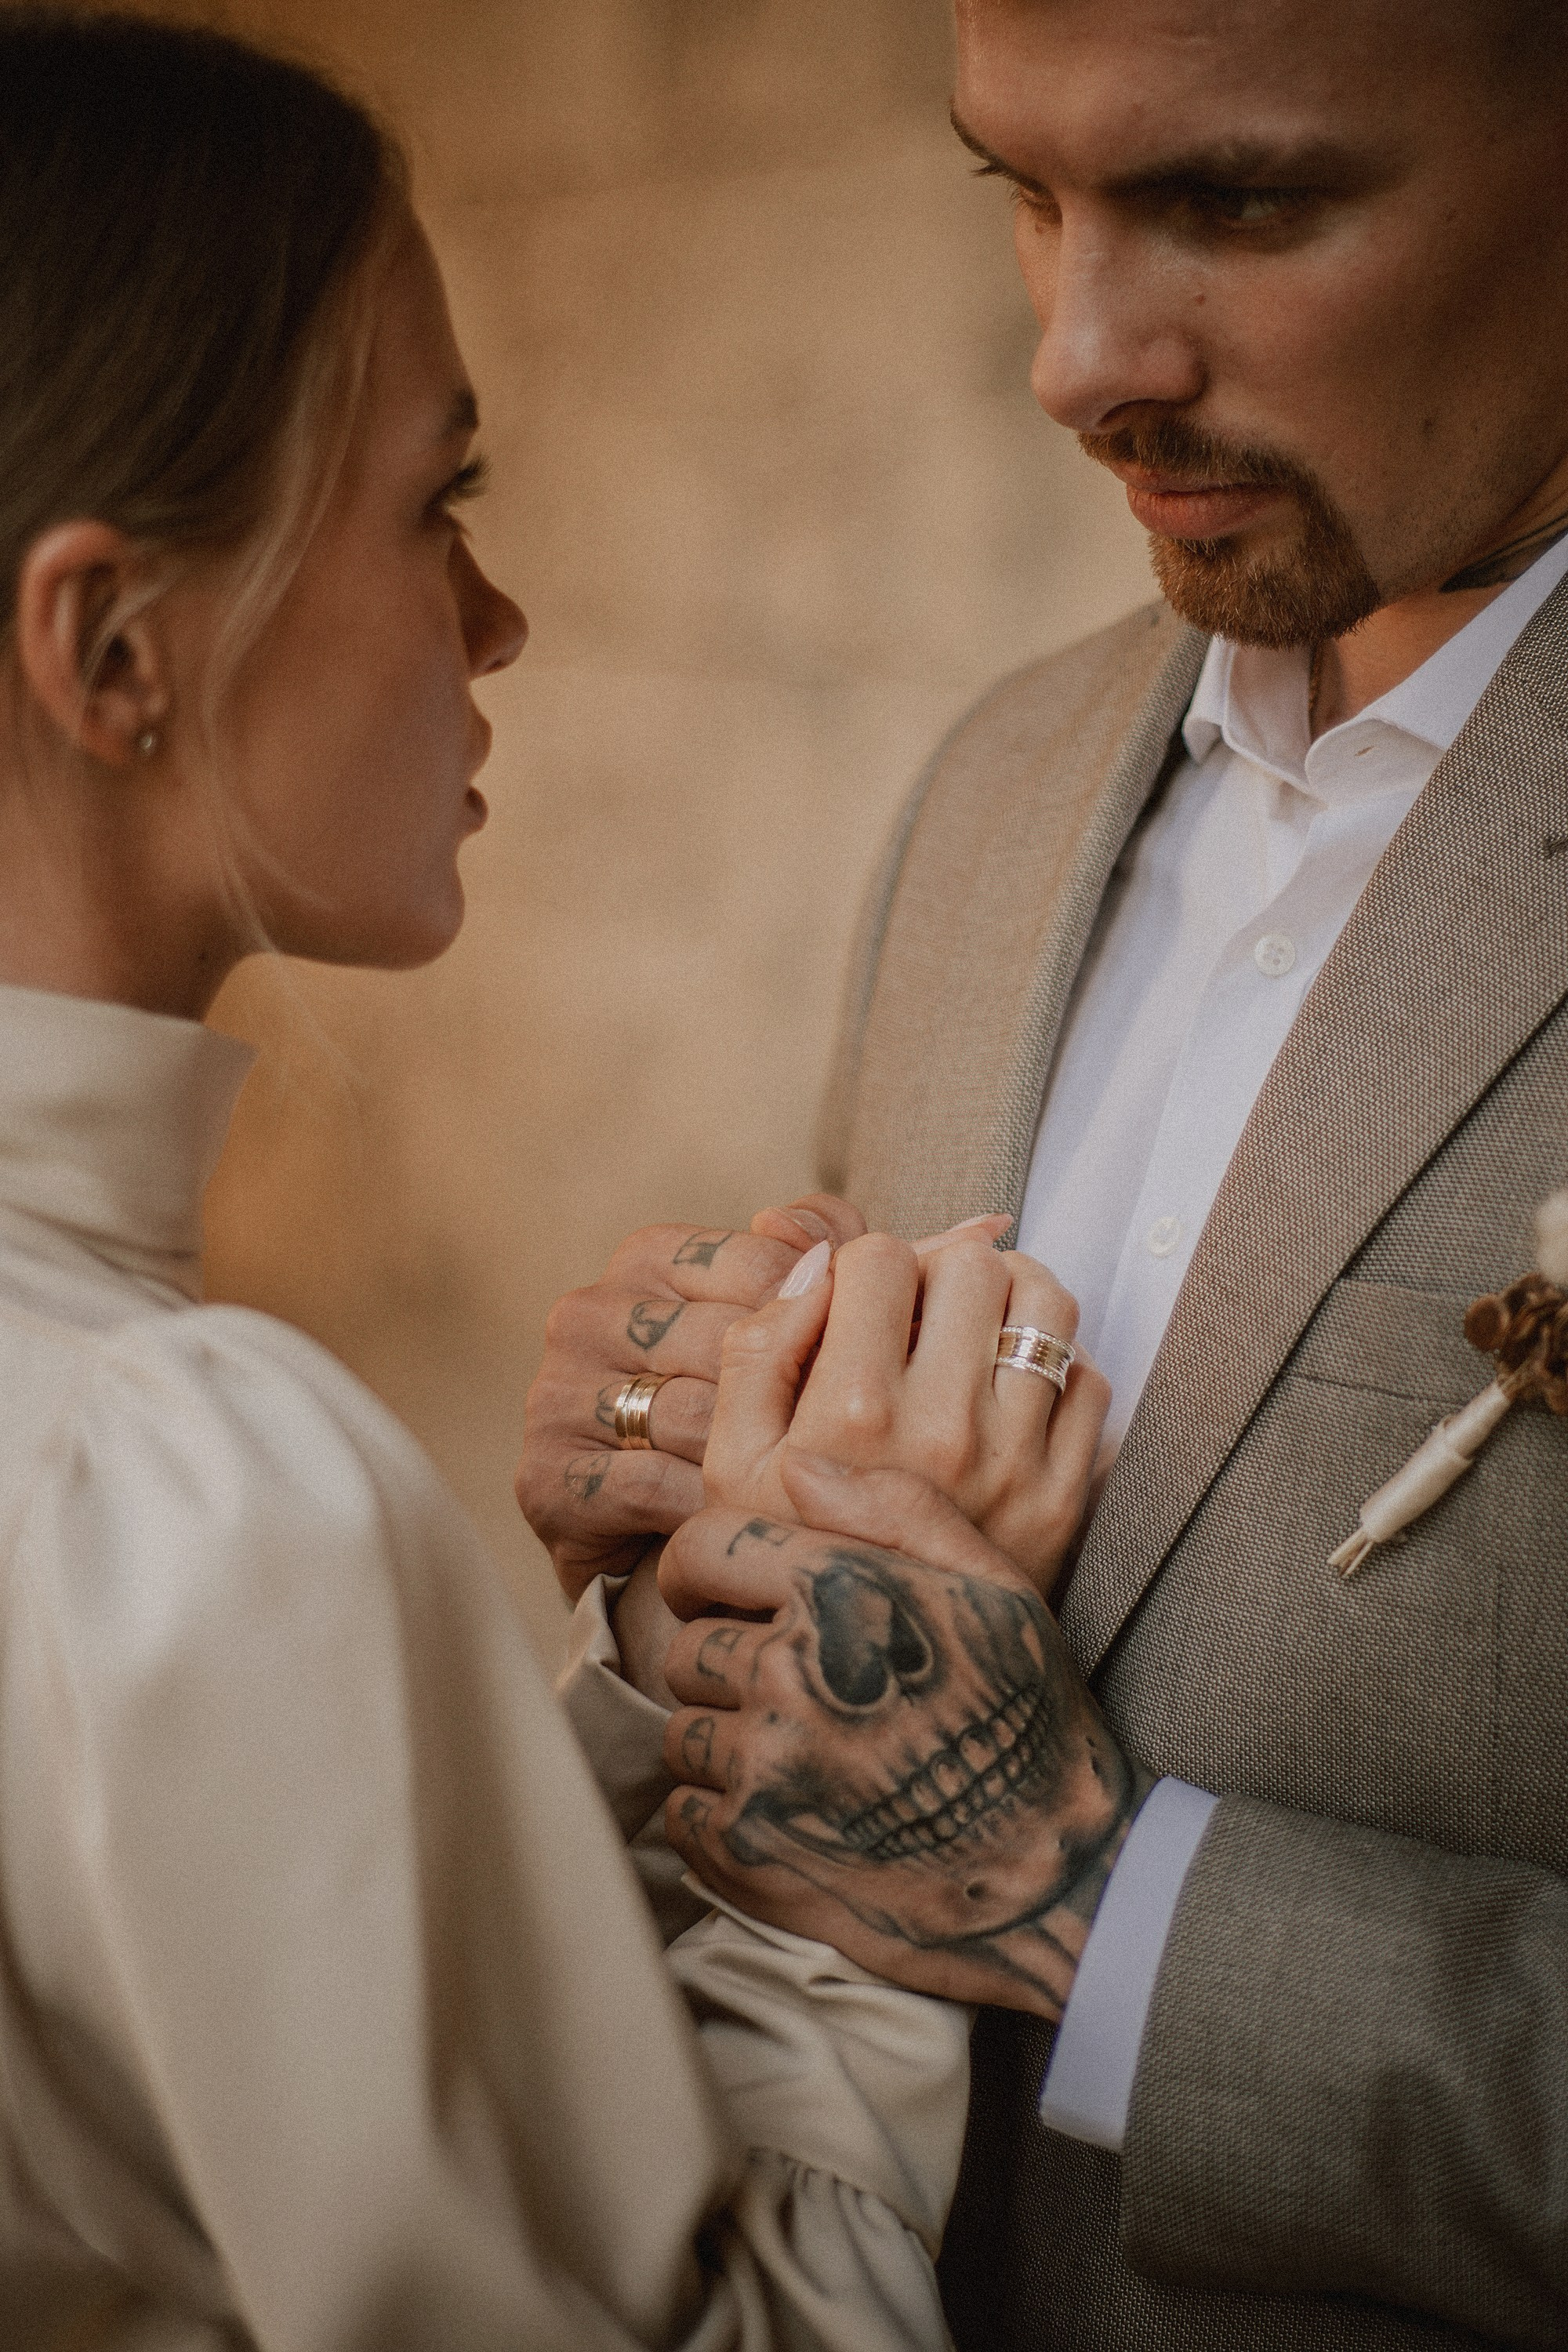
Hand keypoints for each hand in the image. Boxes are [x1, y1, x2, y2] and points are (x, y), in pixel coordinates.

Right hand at [516, 1195, 866, 1598]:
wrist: (670, 1536)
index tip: (871, 1370)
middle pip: (726, 1342)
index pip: (761, 1263)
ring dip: (756, 1462)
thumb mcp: (794, 1320)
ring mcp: (556, 1391)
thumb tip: (874, 1231)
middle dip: (796, 1400)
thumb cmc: (749, 1410)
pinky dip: (707, 1508)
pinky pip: (649, 1485)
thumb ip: (834, 1252)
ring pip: (690, 1414)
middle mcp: (588, 1312)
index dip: (829, 1324)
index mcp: (648, 1255)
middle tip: (848, 1444)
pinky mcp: (545, 1475)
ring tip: (805, 1487)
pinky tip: (747, 1522)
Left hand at [660, 1457, 1151, 2017]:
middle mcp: (791, 1672)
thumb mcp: (994, 1587)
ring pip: (685, 1732)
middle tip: (795, 1693)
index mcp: (840, 1593)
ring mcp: (766, 1767)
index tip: (719, 1594)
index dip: (701, 1569)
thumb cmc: (1031, 1718)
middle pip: (689, 1647)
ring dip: (727, 1744)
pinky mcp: (751, 1851)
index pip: (702, 1549)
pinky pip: (683, 1813)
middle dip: (728, 1664)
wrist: (1060, 1873)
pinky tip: (793, 1817)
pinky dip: (720, 1816)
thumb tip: (795, 1464)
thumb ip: (895, 1507)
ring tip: (806, 1759)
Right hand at [703, 1227, 1109, 1594]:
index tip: (859, 1301)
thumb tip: (816, 1262)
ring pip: (1048, 1305)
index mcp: (851, 1412)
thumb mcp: (732, 1461)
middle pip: (972, 1264)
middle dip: (941, 1267)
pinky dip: (1055, 1368)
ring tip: (974, 1326)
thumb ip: (758, 1348)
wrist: (868, 1684)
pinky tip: (1008, 1392)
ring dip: (1010, 1297)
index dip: (865, 1264)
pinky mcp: (1064, 1500)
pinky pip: (1088, 1381)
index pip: (879, 1257)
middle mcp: (943, 1429)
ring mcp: (1016, 1464)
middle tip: (919, 1305)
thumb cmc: (790, 1558)